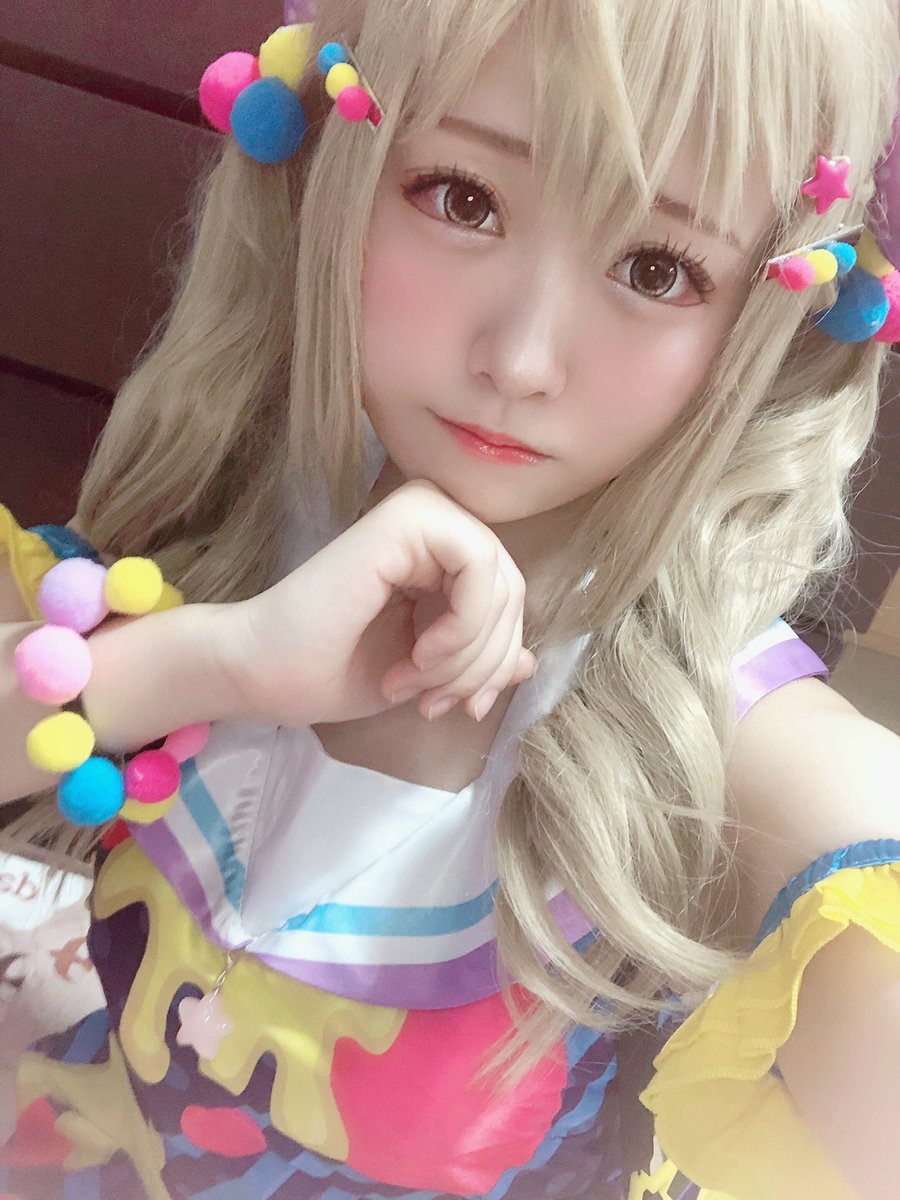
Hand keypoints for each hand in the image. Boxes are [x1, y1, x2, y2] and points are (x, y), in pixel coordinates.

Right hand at [226, 479, 534, 725]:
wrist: (263, 672)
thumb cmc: (332, 671)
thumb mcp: (429, 674)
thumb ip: (479, 660)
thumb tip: (532, 662)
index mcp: (439, 552)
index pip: (510, 600)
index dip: (497, 663)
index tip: (459, 708)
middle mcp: (435, 520)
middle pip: (514, 593)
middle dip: (485, 665)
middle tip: (437, 704)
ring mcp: (422, 511)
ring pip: (504, 585)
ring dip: (468, 655)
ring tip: (415, 685)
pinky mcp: (407, 516)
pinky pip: (480, 567)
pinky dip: (463, 625)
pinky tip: (418, 654)